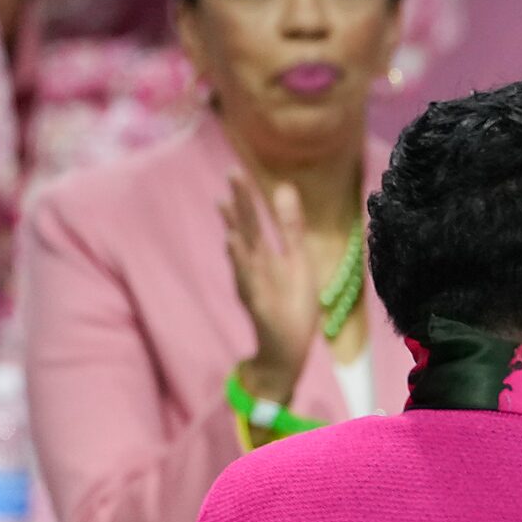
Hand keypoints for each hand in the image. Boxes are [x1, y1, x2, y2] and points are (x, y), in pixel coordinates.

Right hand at [221, 173, 318, 407]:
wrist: (288, 349)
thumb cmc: (291, 305)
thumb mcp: (297, 260)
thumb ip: (290, 228)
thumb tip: (284, 190)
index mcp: (264, 255)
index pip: (253, 221)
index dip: (246, 198)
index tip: (236, 171)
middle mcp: (253, 266)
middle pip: (246, 229)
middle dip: (239, 203)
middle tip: (231, 175)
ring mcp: (252, 284)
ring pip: (241, 252)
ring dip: (234, 229)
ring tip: (224, 204)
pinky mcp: (257, 303)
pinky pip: (247, 280)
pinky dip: (240, 263)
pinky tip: (232, 245)